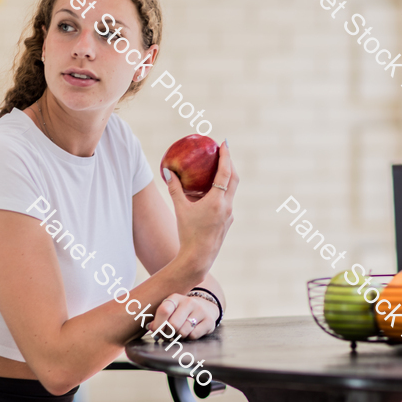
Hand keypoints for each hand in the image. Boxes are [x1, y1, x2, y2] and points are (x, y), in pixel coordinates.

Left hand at [146, 293, 217, 339]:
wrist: (205, 307)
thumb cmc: (181, 311)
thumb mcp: (170, 310)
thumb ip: (159, 318)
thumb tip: (150, 327)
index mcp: (175, 298)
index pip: (164, 310)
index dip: (158, 325)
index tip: (156, 332)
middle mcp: (189, 302)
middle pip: (173, 324)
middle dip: (168, 334)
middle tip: (167, 336)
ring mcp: (200, 311)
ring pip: (183, 331)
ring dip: (178, 336)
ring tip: (178, 333)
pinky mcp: (209, 321)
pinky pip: (193, 335)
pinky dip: (189, 338)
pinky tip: (189, 333)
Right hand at [164, 141, 238, 278]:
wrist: (198, 258)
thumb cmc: (187, 233)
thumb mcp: (180, 209)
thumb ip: (174, 189)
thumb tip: (167, 171)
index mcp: (217, 201)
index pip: (225, 173)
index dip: (226, 156)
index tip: (224, 143)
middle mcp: (227, 206)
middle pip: (234, 179)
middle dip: (230, 163)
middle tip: (223, 151)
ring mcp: (229, 215)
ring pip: (231, 191)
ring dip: (227, 178)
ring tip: (218, 168)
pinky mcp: (227, 222)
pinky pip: (226, 202)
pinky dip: (221, 192)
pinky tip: (211, 193)